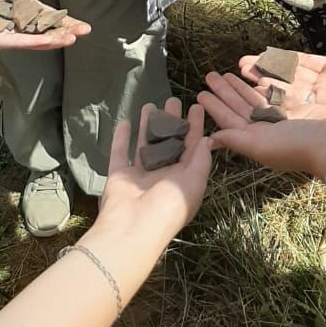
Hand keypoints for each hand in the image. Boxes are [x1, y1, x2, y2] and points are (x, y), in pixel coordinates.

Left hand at [0, 0, 91, 50]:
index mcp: (21, 10)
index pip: (48, 18)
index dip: (65, 22)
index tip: (83, 24)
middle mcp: (17, 25)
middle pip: (46, 31)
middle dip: (65, 32)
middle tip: (84, 31)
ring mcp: (8, 33)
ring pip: (35, 39)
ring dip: (54, 39)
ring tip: (71, 37)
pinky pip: (20, 40)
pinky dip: (35, 40)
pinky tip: (49, 40)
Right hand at [98, 99, 212, 238]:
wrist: (134, 227)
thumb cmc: (169, 205)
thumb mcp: (194, 182)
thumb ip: (200, 159)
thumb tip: (206, 140)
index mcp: (182, 177)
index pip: (191, 146)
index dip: (194, 126)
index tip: (196, 106)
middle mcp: (162, 174)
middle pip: (168, 142)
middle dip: (171, 121)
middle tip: (172, 100)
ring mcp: (140, 174)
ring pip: (144, 143)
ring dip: (147, 125)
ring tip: (150, 104)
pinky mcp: (119, 174)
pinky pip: (120, 152)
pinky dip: (120, 137)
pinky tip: (124, 121)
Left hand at [198, 71, 325, 175]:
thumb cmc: (298, 146)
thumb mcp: (262, 145)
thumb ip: (236, 139)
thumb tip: (210, 139)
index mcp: (255, 141)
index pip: (228, 120)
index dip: (214, 107)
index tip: (200, 93)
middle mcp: (266, 131)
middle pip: (238, 107)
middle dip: (223, 92)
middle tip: (209, 76)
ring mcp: (281, 120)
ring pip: (254, 100)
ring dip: (239, 87)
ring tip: (225, 74)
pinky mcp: (296, 110)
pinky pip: (273, 95)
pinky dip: (263, 86)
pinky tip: (255, 77)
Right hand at [239, 26, 325, 119]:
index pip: (306, 64)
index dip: (285, 60)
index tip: (265, 54)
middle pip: (293, 78)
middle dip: (268, 71)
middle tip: (243, 66)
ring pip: (292, 90)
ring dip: (267, 83)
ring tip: (243, 75)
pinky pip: (300, 100)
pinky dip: (279, 95)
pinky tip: (258, 87)